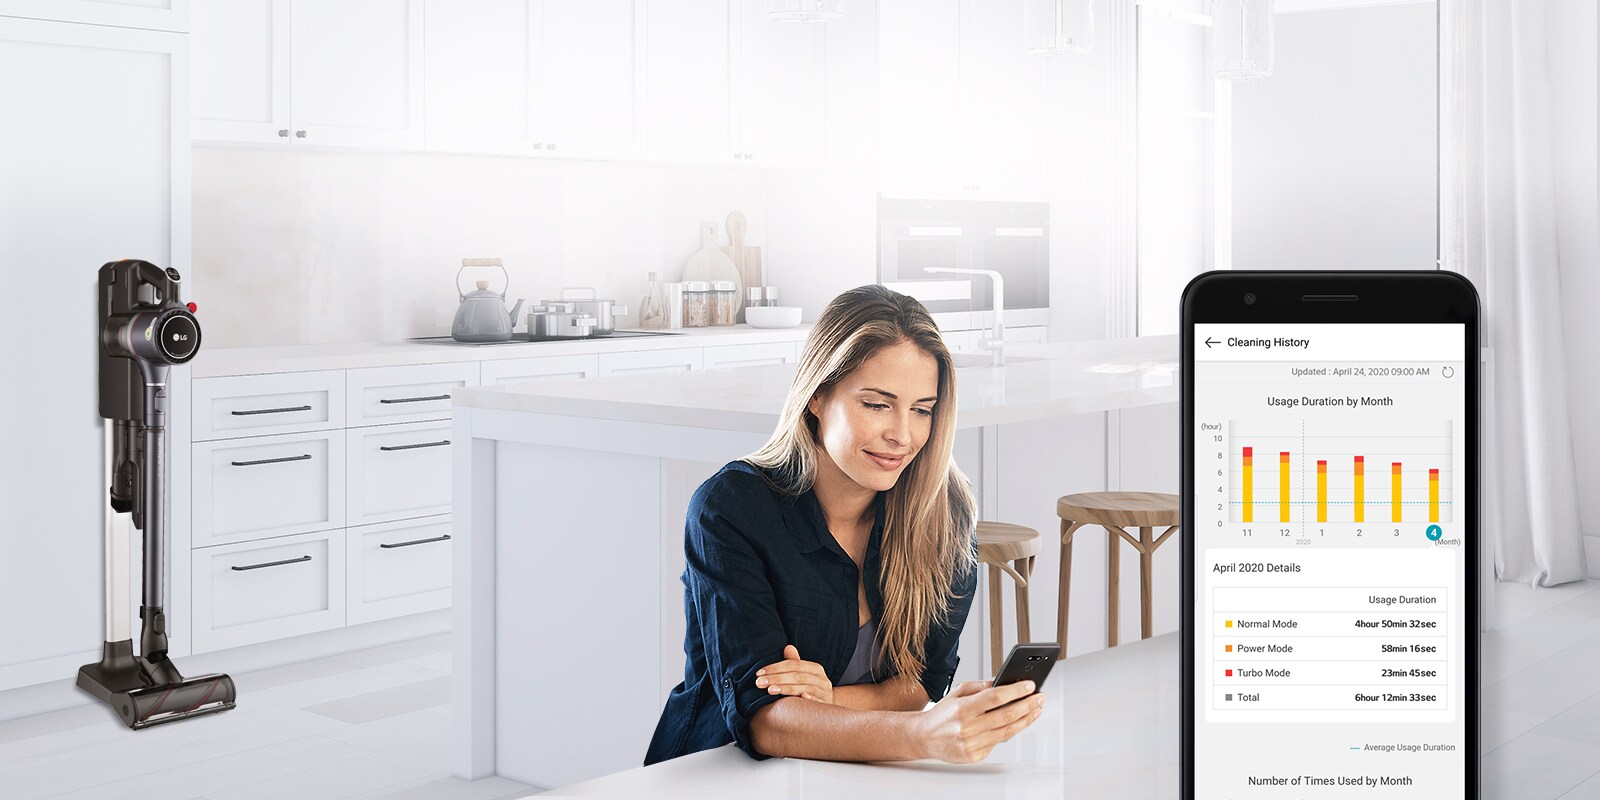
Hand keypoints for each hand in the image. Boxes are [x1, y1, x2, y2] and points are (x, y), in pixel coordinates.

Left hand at [755, 644, 834, 704]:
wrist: (829, 705)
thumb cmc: (811, 687)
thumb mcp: (804, 674)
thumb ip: (795, 662)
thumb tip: (787, 647)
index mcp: (815, 668)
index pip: (794, 665)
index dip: (776, 668)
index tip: (759, 673)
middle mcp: (822, 679)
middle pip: (797, 676)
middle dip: (777, 679)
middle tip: (759, 683)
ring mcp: (825, 693)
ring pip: (805, 688)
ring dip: (786, 689)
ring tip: (770, 690)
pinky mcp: (826, 705)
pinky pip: (818, 701)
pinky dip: (810, 699)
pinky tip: (800, 698)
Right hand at [913, 679, 1044, 762]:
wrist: (924, 737)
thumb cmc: (942, 714)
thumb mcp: (958, 692)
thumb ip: (981, 686)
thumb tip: (1004, 682)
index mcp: (963, 708)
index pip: (996, 697)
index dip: (1016, 691)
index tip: (1030, 685)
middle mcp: (967, 727)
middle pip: (1006, 715)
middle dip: (1028, 705)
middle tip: (1039, 698)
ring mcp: (971, 743)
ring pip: (1007, 731)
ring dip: (1026, 719)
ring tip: (1035, 710)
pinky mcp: (974, 756)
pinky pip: (998, 742)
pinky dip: (1010, 731)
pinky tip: (1018, 723)